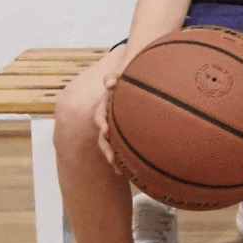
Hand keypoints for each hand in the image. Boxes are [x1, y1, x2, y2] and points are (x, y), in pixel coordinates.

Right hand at [91, 49, 134, 175]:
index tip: (106, 131)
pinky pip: (121, 146)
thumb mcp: (124, 72)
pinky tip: (126, 171)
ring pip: (111, 143)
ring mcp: (116, 125)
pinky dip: (123, 158)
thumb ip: (116, 75)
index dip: (102, 123)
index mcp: (108, 104)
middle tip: (112, 158)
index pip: (101, 114)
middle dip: (107, 147)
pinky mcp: (125, 132)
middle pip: (104, 134)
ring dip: (113, 156)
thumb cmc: (131, 74)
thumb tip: (109, 83)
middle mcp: (109, 116)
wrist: (141, 79)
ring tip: (119, 169)